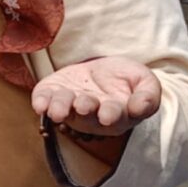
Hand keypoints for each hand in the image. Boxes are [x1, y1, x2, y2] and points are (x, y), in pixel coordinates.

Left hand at [32, 57, 162, 137]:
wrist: (104, 69)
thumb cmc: (127, 79)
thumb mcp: (145, 82)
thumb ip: (148, 96)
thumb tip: (139, 109)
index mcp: (115, 115)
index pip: (113, 117)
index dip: (110, 115)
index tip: (108, 115)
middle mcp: (90, 116)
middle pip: (85, 116)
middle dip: (85, 109)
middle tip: (84, 104)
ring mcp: (69, 106)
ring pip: (63, 110)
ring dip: (60, 108)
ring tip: (58, 109)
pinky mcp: (53, 93)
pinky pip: (44, 101)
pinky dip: (41, 102)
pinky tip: (39, 105)